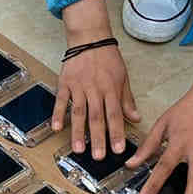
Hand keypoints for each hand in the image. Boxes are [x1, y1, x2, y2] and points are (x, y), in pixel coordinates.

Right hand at [52, 0, 139, 157]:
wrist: (89, 36)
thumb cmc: (107, 58)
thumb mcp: (123, 77)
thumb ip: (127, 100)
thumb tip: (135, 119)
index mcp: (111, 89)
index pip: (115, 115)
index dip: (116, 133)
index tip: (118, 150)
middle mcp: (96, 89)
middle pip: (97, 117)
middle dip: (98, 138)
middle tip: (99, 157)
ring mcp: (79, 87)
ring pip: (79, 112)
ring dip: (78, 132)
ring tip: (79, 149)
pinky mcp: (65, 83)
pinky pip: (61, 100)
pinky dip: (58, 113)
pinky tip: (56, 128)